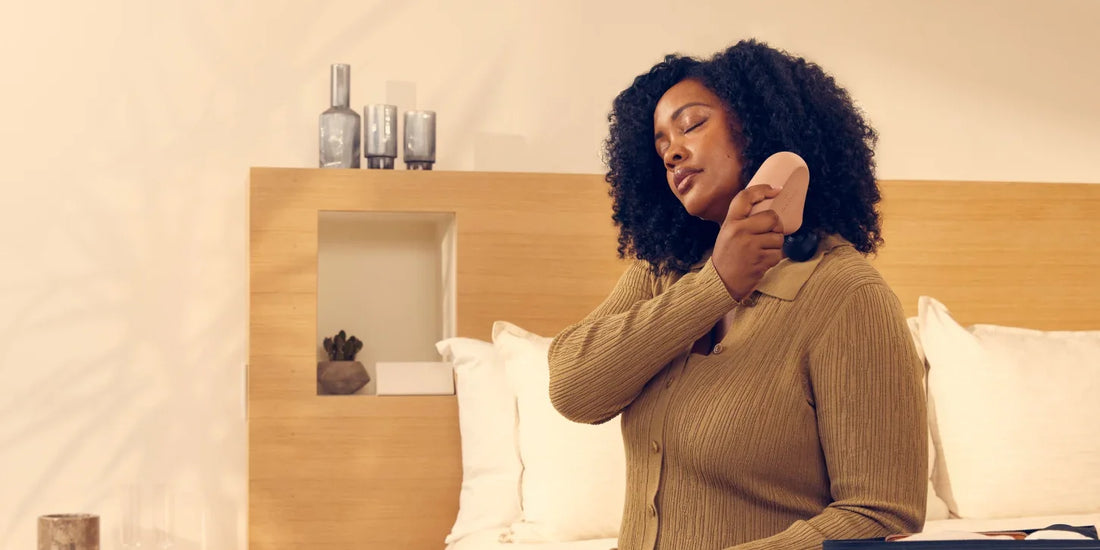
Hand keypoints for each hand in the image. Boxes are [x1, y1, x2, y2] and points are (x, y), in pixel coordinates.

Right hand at [712, 185, 784, 300]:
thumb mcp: (727, 233)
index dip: (763, 190)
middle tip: (770, 233)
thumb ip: (742, 221)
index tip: (776, 189)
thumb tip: (766, 207)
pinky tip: (761, 261)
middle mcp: (739, 231)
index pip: (745, 197)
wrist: (721, 283)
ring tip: (761, 251)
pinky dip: (773, 258)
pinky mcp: (760, 260)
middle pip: (772, 217)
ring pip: (778, 237)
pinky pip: (778, 253)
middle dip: (776, 226)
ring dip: (775, 244)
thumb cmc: (726, 257)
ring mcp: (750, 246)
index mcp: (730, 222)